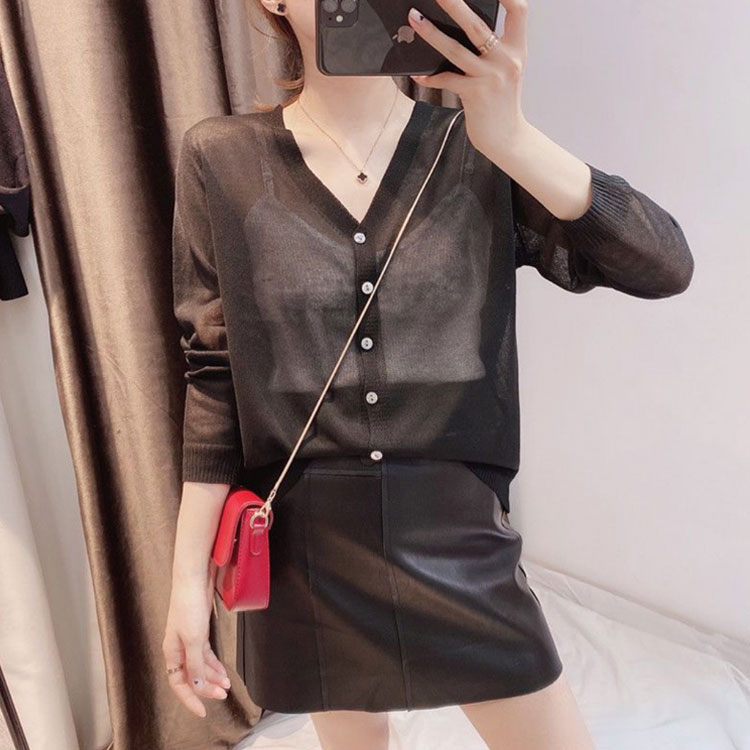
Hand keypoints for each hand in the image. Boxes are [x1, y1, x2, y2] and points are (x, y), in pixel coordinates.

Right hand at [162, 564, 231, 718]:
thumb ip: (194, 663)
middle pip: (191, 676)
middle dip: (206, 687)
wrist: (194, 579)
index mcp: (171, 652)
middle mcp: (178, 648)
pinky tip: (223, 671)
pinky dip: (214, 664)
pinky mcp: (200, 630)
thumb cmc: (188, 605)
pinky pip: (206, 654)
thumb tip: (196, 685)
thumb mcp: (193, 638)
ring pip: (200, 666)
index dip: (190, 699)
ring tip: (227, 685)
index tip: (203, 711)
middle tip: (223, 695)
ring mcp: (189, 639)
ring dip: (213, 676)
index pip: (179, 683)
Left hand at [407, 0, 530, 158]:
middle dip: (455, 4)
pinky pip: (447, 79)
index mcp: (517, 50)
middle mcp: (506, 60)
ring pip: (455, 49)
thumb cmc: (501, 103)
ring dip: (431, 33)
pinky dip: (430, 76)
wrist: (507, 138)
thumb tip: (461, 28)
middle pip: (477, 24)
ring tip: (414, 17)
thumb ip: (493, 50)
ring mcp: (490, 77)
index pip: (519, 11)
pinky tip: (417, 73)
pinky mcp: (475, 94)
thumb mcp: (505, 71)